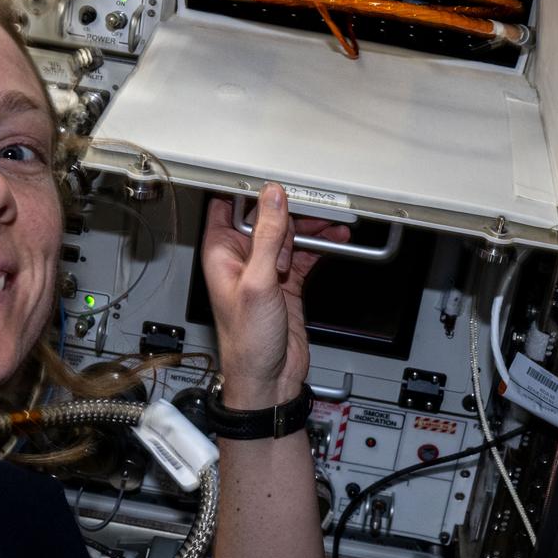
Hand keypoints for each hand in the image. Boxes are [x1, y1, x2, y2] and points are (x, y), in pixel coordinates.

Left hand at [201, 184, 349, 407]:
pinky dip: (320, 246)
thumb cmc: (247, 342)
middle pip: (267, 217)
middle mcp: (242, 258)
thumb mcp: (257, 282)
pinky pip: (304, 254)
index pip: (230, 206)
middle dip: (291, 211)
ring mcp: (265, 270)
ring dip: (310, 229)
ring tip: (331, 225)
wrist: (268, 380)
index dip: (250, 190)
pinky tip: (335, 240)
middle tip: (314, 209)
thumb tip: (272, 198)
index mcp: (222, 253)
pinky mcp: (286, 282)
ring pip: (289, 234)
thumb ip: (266, 237)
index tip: (275, 177)